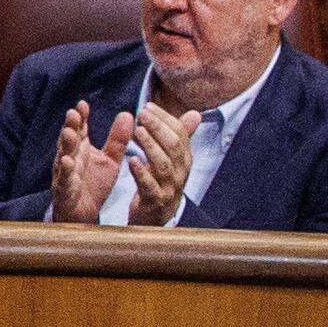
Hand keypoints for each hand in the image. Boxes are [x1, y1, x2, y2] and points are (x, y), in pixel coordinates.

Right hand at [47, 100, 127, 224]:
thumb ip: (118, 139)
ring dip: (65, 145)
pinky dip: (65, 171)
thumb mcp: (110, 159)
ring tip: (69, 133)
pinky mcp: (65, 190)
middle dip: (70, 126)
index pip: (80, 129)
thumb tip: (128, 114)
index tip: (83, 104)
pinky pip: (65, 179)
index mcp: (81, 149)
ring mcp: (65, 173)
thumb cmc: (93, 183)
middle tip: (73, 113)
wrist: (84, 214)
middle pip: (69, 139)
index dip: (80, 117)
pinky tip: (68, 162)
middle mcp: (70, 157)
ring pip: (63, 156)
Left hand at [118, 98, 198, 225]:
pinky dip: (142, 173)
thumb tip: (195, 113)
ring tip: (138, 132)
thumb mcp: (171, 160)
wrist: (155, 220)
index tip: (148, 106)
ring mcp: (169, 189)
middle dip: (158, 128)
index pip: (179, 135)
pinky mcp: (154, 203)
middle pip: (174, 147)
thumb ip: (179, 137)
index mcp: (183, 160)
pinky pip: (150, 187)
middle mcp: (180, 173)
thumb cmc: (161, 184)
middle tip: (141, 114)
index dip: (165, 119)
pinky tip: (132, 160)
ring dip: (151, 146)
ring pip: (164, 165)